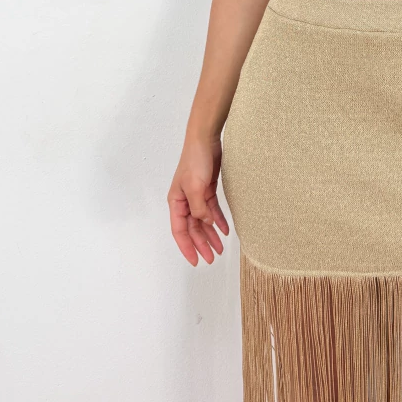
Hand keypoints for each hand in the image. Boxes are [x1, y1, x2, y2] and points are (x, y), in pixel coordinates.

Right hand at [168, 132, 229, 265]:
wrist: (206, 139)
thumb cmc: (195, 160)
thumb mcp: (195, 187)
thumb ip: (199, 208)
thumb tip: (204, 223)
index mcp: (176, 202)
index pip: (179, 231)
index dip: (187, 247)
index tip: (195, 261)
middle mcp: (184, 201)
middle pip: (192, 228)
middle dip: (201, 244)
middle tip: (212, 258)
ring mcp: (196, 196)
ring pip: (203, 221)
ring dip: (211, 234)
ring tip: (220, 248)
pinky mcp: (207, 190)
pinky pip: (212, 210)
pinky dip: (218, 220)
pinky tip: (225, 229)